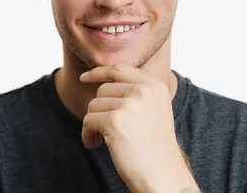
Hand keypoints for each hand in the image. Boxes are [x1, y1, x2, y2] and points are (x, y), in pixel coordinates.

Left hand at [79, 64, 197, 192]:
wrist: (162, 175)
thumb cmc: (155, 148)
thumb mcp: (153, 111)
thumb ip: (135, 93)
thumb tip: (103, 81)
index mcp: (155, 86)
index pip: (120, 69)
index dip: (99, 72)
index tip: (84, 78)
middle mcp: (144, 91)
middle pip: (103, 89)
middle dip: (99, 109)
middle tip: (104, 129)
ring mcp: (130, 104)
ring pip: (94, 105)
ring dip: (93, 124)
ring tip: (104, 140)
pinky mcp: (115, 120)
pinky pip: (88, 120)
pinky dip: (88, 134)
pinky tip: (96, 145)